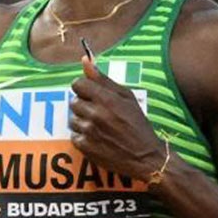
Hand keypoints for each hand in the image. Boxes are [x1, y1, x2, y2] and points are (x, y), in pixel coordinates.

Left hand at [69, 55, 161, 179]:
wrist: (145, 156)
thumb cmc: (138, 124)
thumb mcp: (127, 98)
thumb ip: (104, 80)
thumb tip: (85, 61)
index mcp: (106, 99)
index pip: (77, 84)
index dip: (84, 88)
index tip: (91, 94)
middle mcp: (95, 114)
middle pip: (74, 101)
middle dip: (84, 105)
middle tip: (100, 113)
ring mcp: (88, 131)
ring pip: (72, 119)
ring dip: (82, 121)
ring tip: (99, 127)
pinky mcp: (85, 147)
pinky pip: (74, 136)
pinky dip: (83, 137)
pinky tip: (97, 138)